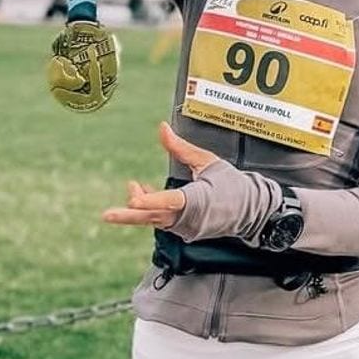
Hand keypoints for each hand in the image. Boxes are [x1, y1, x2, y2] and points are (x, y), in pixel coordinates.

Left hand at [102, 121, 222, 228]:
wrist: (251, 211)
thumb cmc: (231, 184)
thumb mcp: (206, 161)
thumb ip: (180, 147)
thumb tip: (162, 128)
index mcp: (197, 200)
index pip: (169, 201)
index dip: (150, 200)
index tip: (133, 198)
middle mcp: (188, 218)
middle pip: (153, 217)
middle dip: (129, 215)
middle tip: (107, 215)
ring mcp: (185, 227)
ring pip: (154, 218)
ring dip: (139, 205)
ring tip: (133, 185)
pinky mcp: (183, 230)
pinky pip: (160, 219)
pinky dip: (149, 207)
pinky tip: (142, 194)